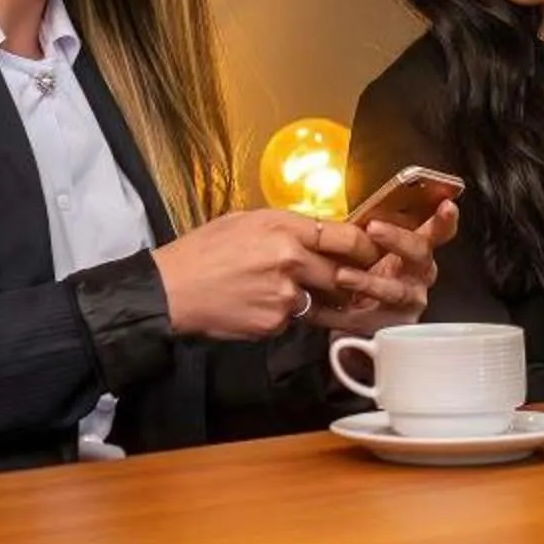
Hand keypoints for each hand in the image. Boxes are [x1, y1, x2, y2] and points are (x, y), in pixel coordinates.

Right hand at [151, 208, 360, 340]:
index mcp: (284, 228)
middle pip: (341, 274)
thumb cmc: (202, 251)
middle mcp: (290, 259)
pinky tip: (255, 304)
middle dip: (344, 281)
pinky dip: (281, 315)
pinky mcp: (274, 322)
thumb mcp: (245, 221)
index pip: (345, 236)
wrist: (170, 289)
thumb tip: (317, 232)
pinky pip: (292, 319)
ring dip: (308, 299)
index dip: (365, 247)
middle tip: (339, 282)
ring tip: (274, 290)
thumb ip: (286, 226)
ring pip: (317, 300)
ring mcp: (284, 294)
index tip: (372, 252)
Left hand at [308, 201, 458, 336]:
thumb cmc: (362, 270)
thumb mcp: (365, 246)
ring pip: (396, 290)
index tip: (447, 206)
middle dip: (397, 239)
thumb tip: (343, 211)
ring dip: (368, 282)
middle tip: (373, 228)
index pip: (437, 231)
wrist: (350, 314)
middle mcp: (419, 273)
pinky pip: (372, 319)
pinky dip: (350, 314)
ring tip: (343, 276)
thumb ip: (365, 229)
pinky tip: (332, 310)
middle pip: (419, 253)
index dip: (444, 220)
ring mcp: (409, 300)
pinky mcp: (392, 325)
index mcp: (416, 248)